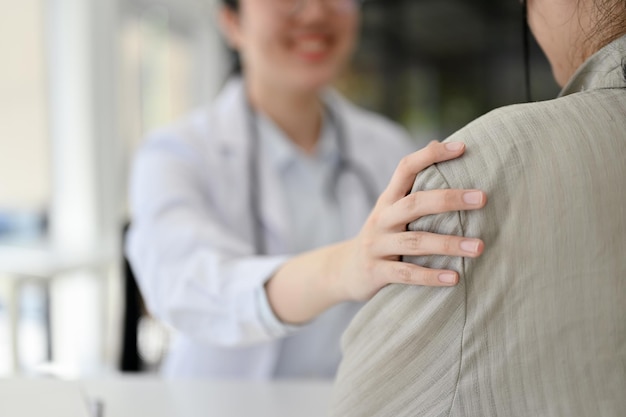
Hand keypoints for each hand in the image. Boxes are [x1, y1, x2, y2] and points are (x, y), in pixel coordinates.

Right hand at [335, 141, 485, 301]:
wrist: (345, 270)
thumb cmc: (381, 235)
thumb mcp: (391, 209)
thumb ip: (413, 184)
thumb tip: (437, 141)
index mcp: (388, 200)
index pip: (405, 168)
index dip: (430, 155)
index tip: (462, 147)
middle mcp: (381, 219)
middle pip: (414, 203)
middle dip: (449, 199)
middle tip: (482, 198)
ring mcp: (377, 246)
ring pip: (414, 241)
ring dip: (448, 244)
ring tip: (479, 247)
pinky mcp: (376, 272)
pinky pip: (405, 274)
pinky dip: (430, 276)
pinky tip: (455, 278)